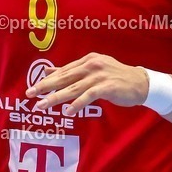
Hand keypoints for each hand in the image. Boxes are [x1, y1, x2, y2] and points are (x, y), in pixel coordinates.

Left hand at [25, 53, 149, 115]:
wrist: (142, 83)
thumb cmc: (116, 78)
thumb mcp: (94, 70)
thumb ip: (72, 70)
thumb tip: (48, 70)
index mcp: (87, 60)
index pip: (63, 71)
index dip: (47, 80)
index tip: (33, 88)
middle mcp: (91, 65)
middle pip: (64, 77)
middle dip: (45, 86)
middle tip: (30, 94)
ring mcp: (99, 75)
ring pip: (73, 88)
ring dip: (56, 97)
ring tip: (42, 105)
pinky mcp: (107, 87)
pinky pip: (88, 96)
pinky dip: (77, 104)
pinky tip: (68, 111)